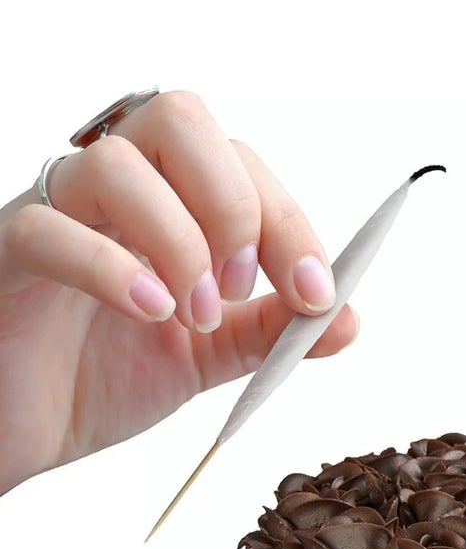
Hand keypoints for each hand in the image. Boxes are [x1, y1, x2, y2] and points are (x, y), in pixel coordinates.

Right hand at [0, 90, 357, 494]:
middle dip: (236, 207)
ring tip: (194, 314)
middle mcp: (109, 190)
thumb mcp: (207, 355)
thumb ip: (272, 331)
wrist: (15, 428)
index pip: (239, 161)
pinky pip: (52, 227)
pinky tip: (150, 312)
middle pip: (180, 120)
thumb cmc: (94, 376)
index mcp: (165, 200)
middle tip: (243, 288)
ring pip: (119, 164)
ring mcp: (54, 212)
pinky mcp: (8, 251)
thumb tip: (348, 317)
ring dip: (181, 241)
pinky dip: (114, 268)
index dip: (290, 221)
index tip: (316, 293)